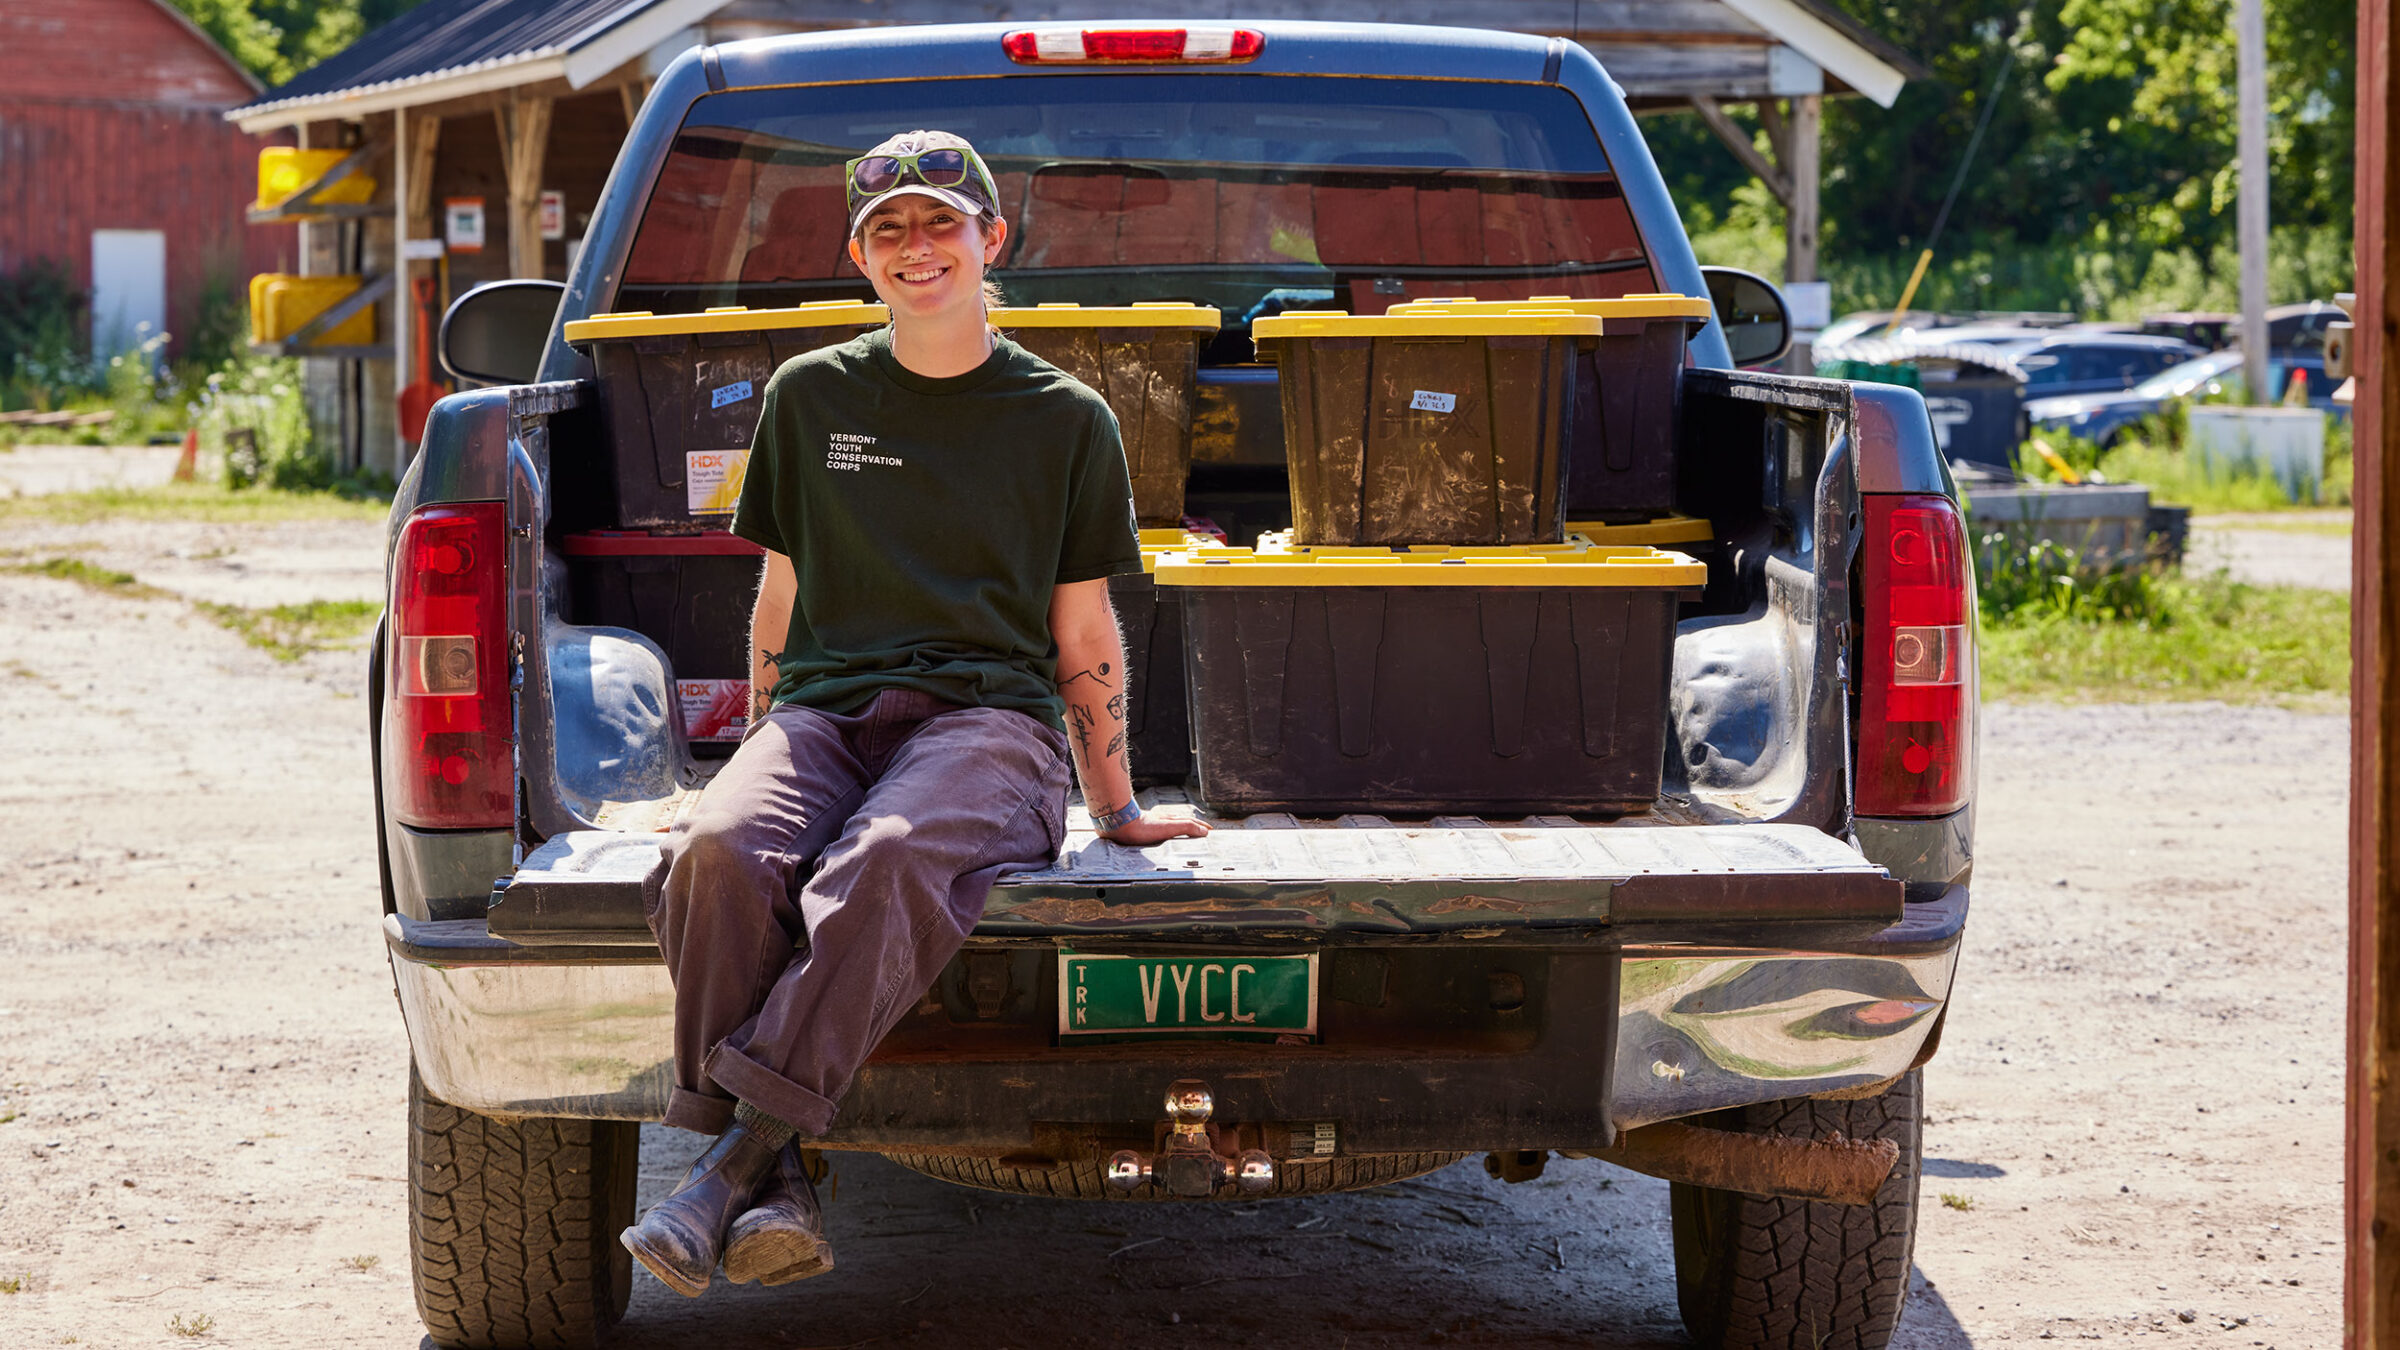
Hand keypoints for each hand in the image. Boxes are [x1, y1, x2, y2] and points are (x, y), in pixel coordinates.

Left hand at [1098, 804, 1212, 845]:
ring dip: (1179, 828)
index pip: (1190, 822)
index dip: (1201, 826)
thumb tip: (1204, 831)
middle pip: (1181, 822)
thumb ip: (1186, 828)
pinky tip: (1160, 837)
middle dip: (1192, 826)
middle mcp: (1161, 820)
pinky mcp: (1141, 829)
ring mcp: (1151, 823)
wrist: (1118, 824)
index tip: (1209, 830)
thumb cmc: (1141, 827)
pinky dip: (1166, 833)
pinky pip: (1159, 830)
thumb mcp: (1168, 828)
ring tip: (1184, 834)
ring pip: (1169, 825)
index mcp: (1170, 820)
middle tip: (1201, 831)